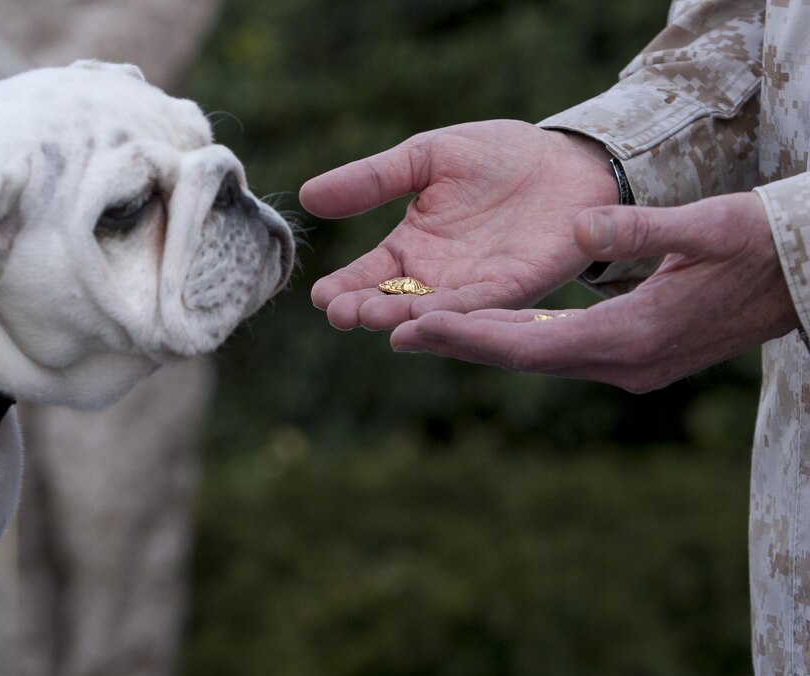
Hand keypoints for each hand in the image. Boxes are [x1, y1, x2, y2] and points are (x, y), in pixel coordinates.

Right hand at [301, 121, 617, 329]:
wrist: (568, 160)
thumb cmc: (496, 156)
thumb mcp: (425, 157)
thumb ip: (373, 179)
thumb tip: (308, 195)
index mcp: (411, 247)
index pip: (368, 274)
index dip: (344, 287)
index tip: (320, 297)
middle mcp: (437, 276)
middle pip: (393, 301)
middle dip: (366, 308)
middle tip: (341, 314)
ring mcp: (474, 286)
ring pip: (431, 311)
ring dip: (401, 317)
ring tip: (371, 318)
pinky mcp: (514, 287)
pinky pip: (478, 305)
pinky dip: (452, 314)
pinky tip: (426, 319)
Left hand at [389, 193, 796, 391]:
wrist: (805, 280)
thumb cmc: (762, 247)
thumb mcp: (713, 227)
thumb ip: (648, 228)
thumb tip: (580, 225)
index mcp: (633, 338)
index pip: (531, 343)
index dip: (470, 337)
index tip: (415, 328)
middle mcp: (624, 365)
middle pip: (522, 356)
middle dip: (460, 344)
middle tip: (394, 332)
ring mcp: (628, 368)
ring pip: (537, 356)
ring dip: (483, 344)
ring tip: (423, 330)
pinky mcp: (632, 358)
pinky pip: (558, 351)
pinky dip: (516, 339)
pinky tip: (484, 327)